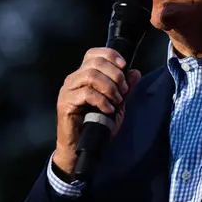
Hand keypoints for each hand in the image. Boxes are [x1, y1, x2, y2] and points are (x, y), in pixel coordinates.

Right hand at [52, 47, 141, 178]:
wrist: (80, 148)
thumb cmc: (96, 125)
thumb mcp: (115, 104)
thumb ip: (124, 89)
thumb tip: (135, 72)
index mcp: (83, 75)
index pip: (94, 53)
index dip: (111, 56)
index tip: (124, 67)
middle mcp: (73, 79)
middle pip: (95, 62)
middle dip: (115, 74)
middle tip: (123, 91)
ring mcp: (68, 90)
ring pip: (90, 75)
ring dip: (109, 87)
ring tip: (116, 100)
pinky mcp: (66, 103)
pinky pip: (86, 93)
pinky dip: (102, 100)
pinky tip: (108, 109)